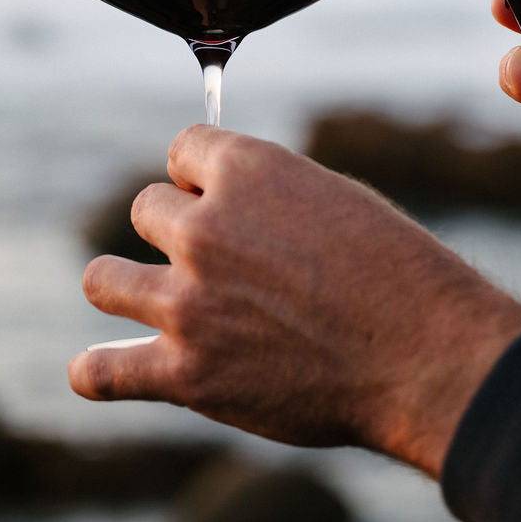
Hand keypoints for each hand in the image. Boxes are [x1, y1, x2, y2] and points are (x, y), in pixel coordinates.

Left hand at [68, 128, 520, 477]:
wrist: (423, 355)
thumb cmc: (398, 275)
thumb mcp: (337, 199)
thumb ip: (269, 197)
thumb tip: (224, 205)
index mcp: (250, 170)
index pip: (183, 148)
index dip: (204, 175)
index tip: (224, 200)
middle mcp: (207, 227)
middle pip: (147, 209)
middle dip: (178, 231)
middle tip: (221, 265)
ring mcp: (188, 302)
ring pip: (104, 279)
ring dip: (126, 286)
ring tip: (154, 301)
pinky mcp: (185, 373)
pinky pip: (103, 371)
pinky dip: (98, 371)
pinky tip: (103, 369)